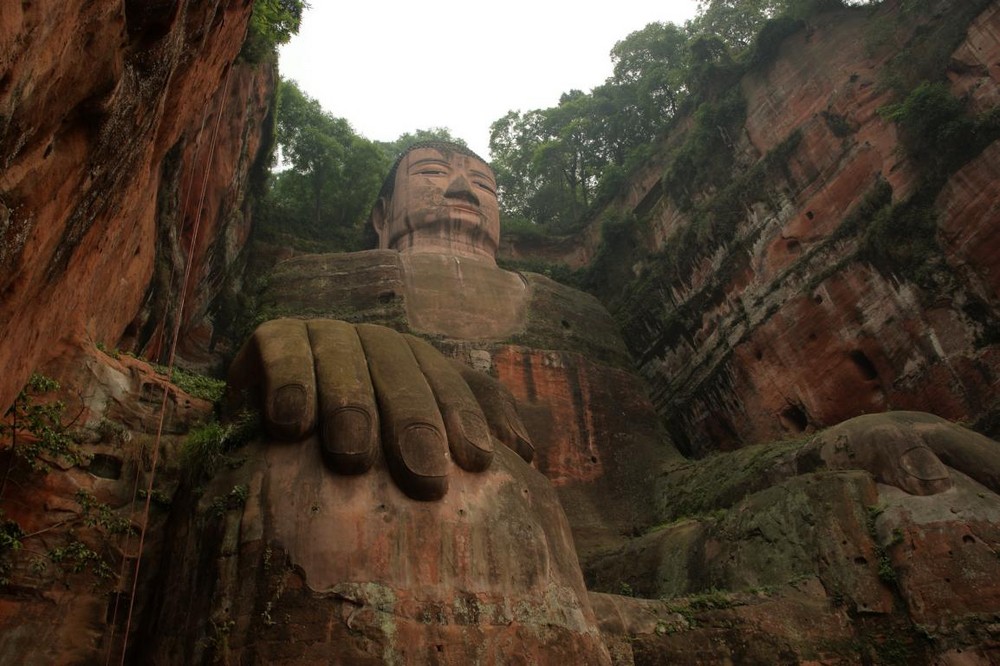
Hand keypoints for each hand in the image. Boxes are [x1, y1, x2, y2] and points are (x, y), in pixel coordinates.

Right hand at [229, 319, 532, 499]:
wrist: (268, 419)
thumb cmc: (354, 441)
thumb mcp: (413, 437)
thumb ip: (468, 430)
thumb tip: (524, 452)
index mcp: (414, 362)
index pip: (448, 381)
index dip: (466, 417)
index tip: (478, 461)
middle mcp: (374, 342)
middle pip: (401, 368)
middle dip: (414, 420)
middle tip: (424, 477)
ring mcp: (324, 334)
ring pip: (345, 355)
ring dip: (351, 403)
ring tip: (353, 457)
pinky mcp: (274, 335)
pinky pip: (283, 347)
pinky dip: (289, 380)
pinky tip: (290, 425)